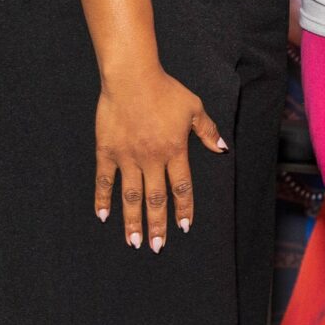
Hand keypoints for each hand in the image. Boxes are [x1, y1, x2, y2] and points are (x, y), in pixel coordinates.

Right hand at [94, 66, 225, 251]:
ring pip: (131, 196)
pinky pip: (104, 180)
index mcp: (175, 150)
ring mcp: (127, 157)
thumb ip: (207, 131)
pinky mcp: (107, 151)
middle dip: (157, 225)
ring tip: (133, 242)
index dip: (183, 208)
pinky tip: (102, 216)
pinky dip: (103, 199)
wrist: (132, 78)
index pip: (181, 186)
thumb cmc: (165, 90)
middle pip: (156, 199)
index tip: (184, 227)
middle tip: (156, 247)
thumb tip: (222, 148)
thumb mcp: (194, 108)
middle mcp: (152, 158)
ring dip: (132, 221)